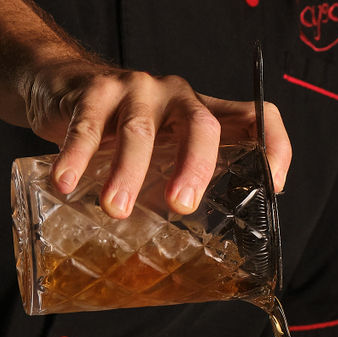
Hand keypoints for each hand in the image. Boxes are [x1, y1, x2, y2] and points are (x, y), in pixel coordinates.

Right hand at [23, 58, 290, 217]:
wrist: (62, 84)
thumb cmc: (119, 130)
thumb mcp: (157, 151)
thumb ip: (170, 186)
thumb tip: (183, 252)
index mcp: (201, 113)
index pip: (253, 116)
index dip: (274, 144)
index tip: (275, 185)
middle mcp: (177, 96)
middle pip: (201, 125)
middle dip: (195, 166)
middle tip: (180, 205)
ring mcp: (136, 89)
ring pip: (139, 129)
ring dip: (128, 171)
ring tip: (114, 209)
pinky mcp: (94, 90)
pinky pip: (87, 125)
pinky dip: (77, 156)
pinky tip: (65, 183)